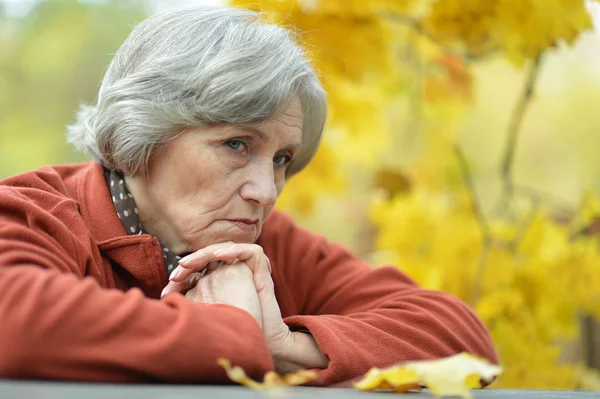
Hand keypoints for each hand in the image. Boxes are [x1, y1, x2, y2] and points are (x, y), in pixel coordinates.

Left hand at [162, 242, 292, 355]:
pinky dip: (234, 250)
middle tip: (176, 275)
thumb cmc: (234, 333)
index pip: (198, 269)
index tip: (166, 292)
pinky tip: (219, 256)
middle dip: (190, 263)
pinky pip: (250, 251)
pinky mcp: (261, 269)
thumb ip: (192, 303)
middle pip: (209, 257)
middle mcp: (232, 272)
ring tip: (189, 263)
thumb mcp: (206, 315)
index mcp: (219, 281)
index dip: (183, 275)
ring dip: (206, 254)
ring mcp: (246, 269)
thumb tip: (164, 300)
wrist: (261, 341)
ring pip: (226, 249)